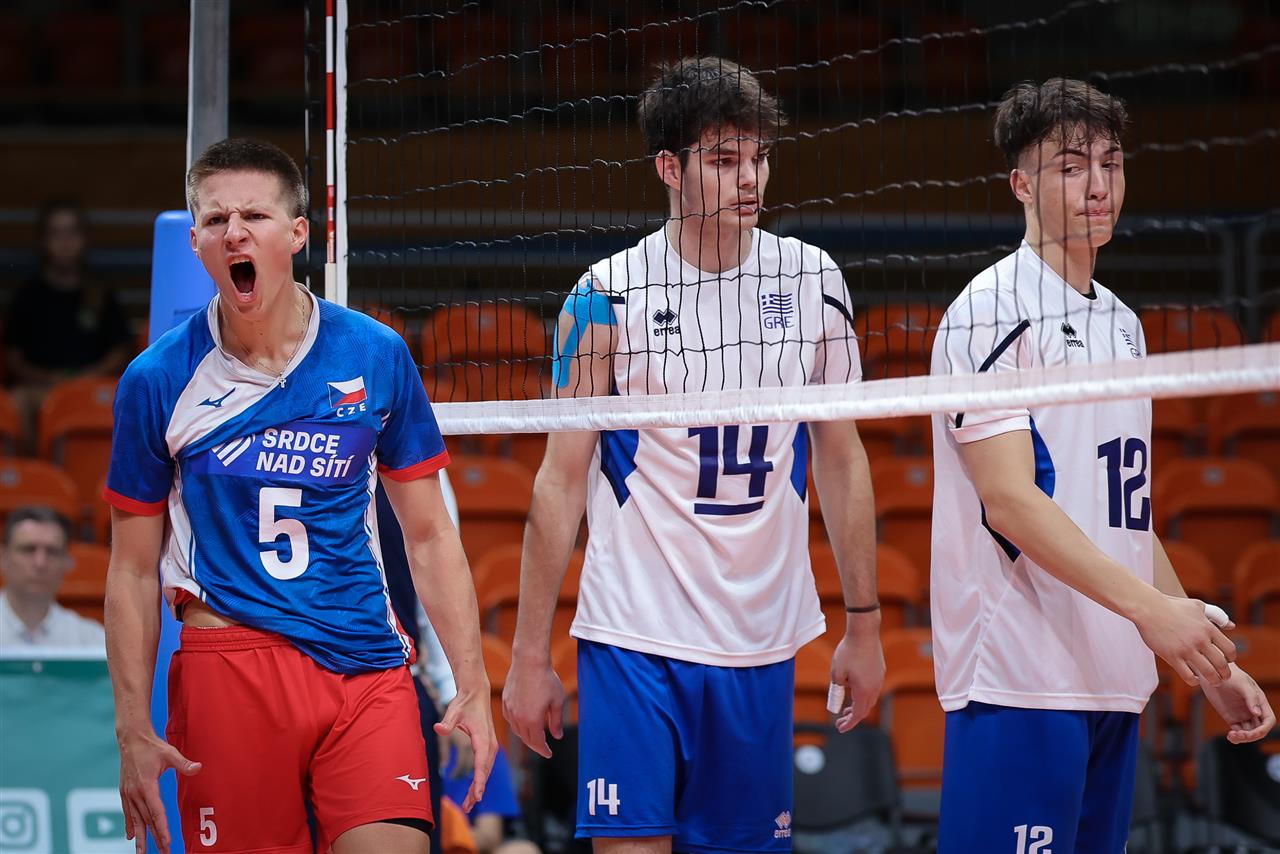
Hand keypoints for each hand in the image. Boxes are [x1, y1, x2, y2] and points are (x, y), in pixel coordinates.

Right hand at [117, 730, 201, 853]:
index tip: (167, 842)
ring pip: (135, 820)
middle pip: (147, 820)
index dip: (162, 828)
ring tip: (142, 853)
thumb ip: (183, 763)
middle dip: (155, 838)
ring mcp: (128, 794)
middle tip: (163, 852)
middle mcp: (135, 793)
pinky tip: (131, 837)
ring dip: (140, 838)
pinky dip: (130, 826)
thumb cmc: (152, 746)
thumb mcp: (169, 753)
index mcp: (147, 786)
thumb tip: (198, 767)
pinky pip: (127, 813)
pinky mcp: (124, 792)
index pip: (156, 812)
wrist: (131, 738)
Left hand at [433, 686, 495, 811]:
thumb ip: (447, 721)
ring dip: (478, 787)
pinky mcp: (487, 746)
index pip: (481, 764)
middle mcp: (490, 744)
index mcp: (483, 738)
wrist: (476, 692)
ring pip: (485, 771)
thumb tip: (438, 728)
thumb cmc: (464, 702)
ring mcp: (490, 745)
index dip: (479, 781)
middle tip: (467, 807)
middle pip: (484, 772)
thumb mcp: (454, 710)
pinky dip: (480, 778)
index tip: (477, 796)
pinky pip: (484, 766)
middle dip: (477, 790)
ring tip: (468, 803)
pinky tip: (474, 789)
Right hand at [502, 658, 564, 758]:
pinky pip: (510, 719)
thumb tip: (557, 736)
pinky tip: (523, 722)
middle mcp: (518, 718)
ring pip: (517, 730)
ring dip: (526, 736)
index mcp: (532, 720)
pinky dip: (517, 725)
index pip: (537, 743)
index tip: (549, 754)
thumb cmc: (546, 679)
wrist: (529, 661)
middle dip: (535, 745)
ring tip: (534, 736)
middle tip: (543, 748)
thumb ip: (556, 721)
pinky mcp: (505, 701)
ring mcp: (510, 710)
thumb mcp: (557, 701)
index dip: (544, 750)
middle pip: (526, 739)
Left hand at [829, 626, 884, 732]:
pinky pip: (872, 688)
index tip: (840, 728)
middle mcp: (875, 687)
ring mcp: (879, 679)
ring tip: (846, 708)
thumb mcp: (836, 673)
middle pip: (865, 709)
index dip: (848, 723)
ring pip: (870, 699)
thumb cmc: (848, 652)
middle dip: (852, 717)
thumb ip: (837, 688)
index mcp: (864, 691)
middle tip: (840, 720)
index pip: (857, 714)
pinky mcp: (880, 671)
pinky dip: (863, 694)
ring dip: (858, 706)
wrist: (864, 633)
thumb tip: (840, 695)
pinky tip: (854, 689)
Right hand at [1133, 594, 1235, 686]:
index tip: (1227, 661)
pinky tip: (1194, 679)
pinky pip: (1188, 675)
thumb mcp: (1197, 606)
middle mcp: (1200, 640)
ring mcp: (1186, 649)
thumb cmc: (1172, 605)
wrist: (1148, 608)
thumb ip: (1216, 615)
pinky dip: (1194, 681)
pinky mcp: (1172, 656)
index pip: (1229, 649)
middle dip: (1225, 674)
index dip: (1231, 658)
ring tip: (1213, 682)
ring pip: (1208, 673)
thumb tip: (1231, 626)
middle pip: (1222, 664)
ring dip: (1214, 680)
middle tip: (1223, 677)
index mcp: (1208, 628)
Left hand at [1201, 664, 1275, 743]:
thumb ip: (1251, 697)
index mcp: (1260, 702)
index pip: (1268, 720)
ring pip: (1248, 732)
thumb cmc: (1230, 674)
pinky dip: (1235, 737)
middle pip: (1259, 730)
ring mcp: (1243, 715)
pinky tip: (1230, 736)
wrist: (1213, 673)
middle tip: (1239, 735)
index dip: (1264, 729)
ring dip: (1243, 738)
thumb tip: (1257, 714)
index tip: (1254, 732)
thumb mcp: (1242, 683)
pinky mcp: (1231, 717)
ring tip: (1232, 736)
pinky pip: (1237, 731)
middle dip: (1252, 736)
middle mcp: (1254, 711)